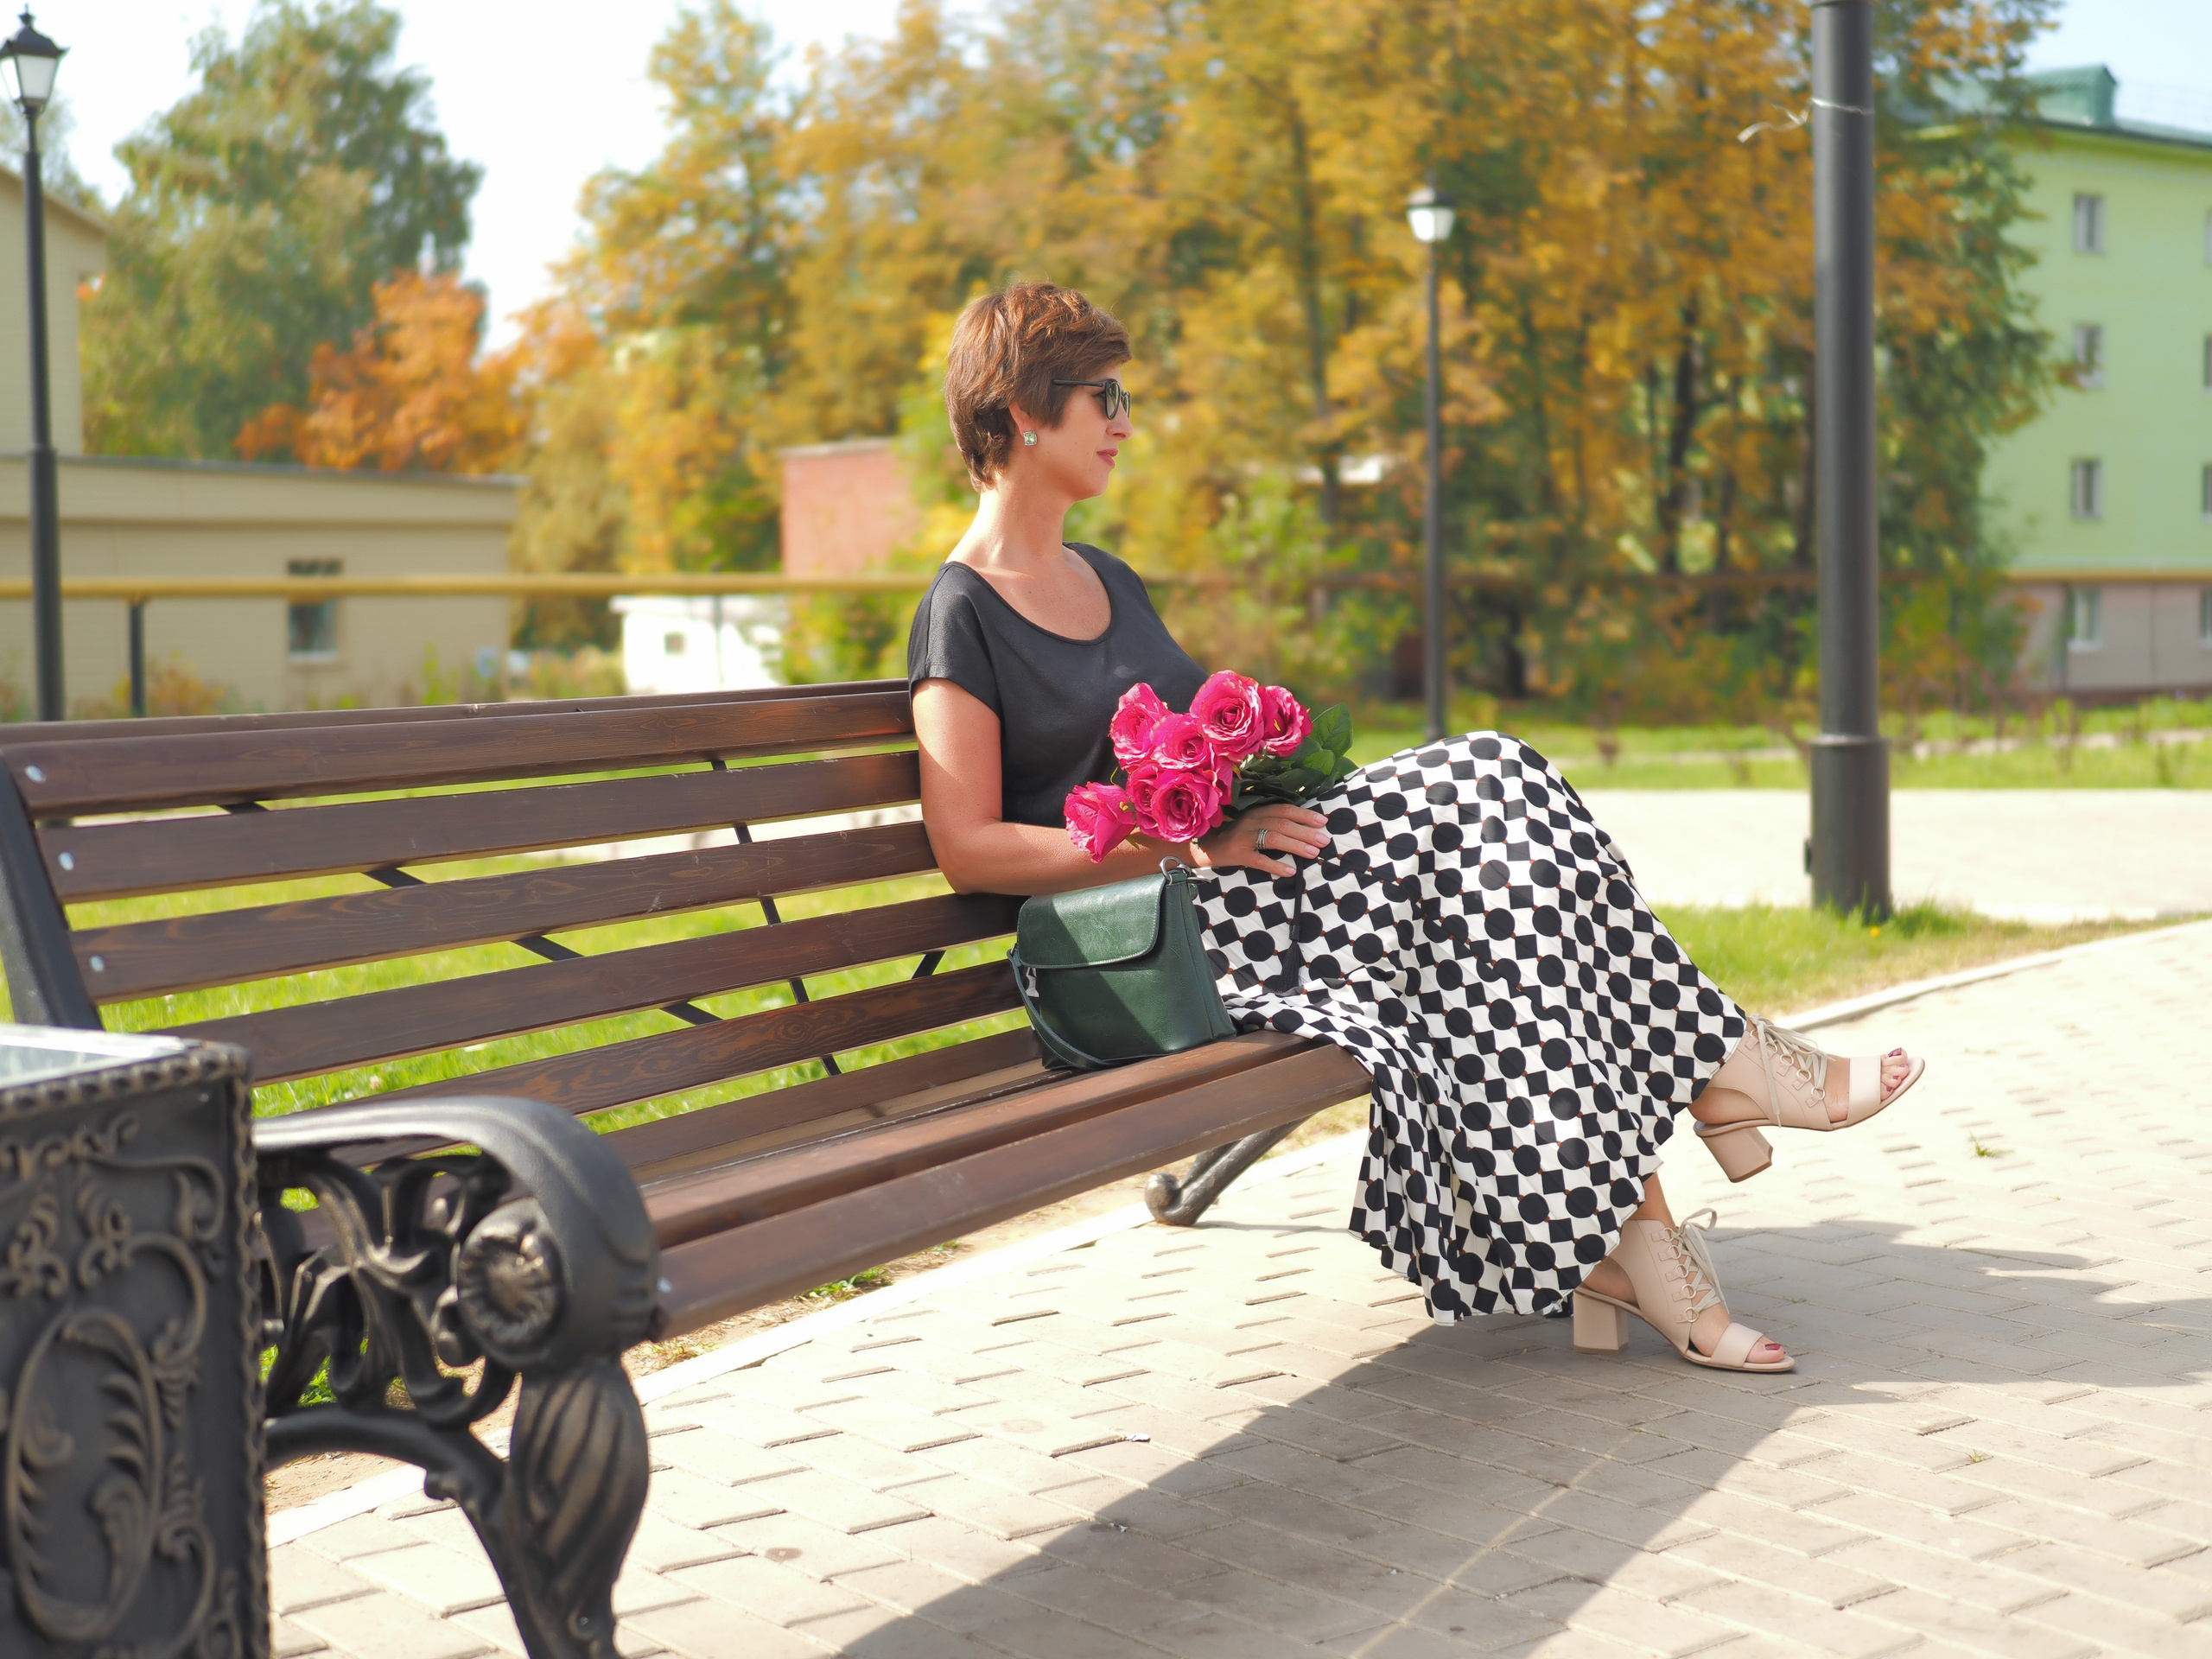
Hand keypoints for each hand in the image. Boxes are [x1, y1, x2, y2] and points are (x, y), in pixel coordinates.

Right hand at [1193, 803, 1329, 878]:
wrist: (1204, 847)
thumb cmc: (1233, 836)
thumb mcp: (1252, 824)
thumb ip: (1271, 823)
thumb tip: (1303, 829)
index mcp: (1257, 812)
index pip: (1285, 809)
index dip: (1305, 814)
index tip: (1323, 821)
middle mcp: (1251, 821)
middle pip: (1283, 823)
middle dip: (1306, 832)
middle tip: (1325, 841)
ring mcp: (1243, 837)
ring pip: (1274, 839)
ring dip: (1296, 846)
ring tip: (1313, 853)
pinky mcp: (1237, 854)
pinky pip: (1259, 860)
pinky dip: (1276, 866)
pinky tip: (1291, 871)